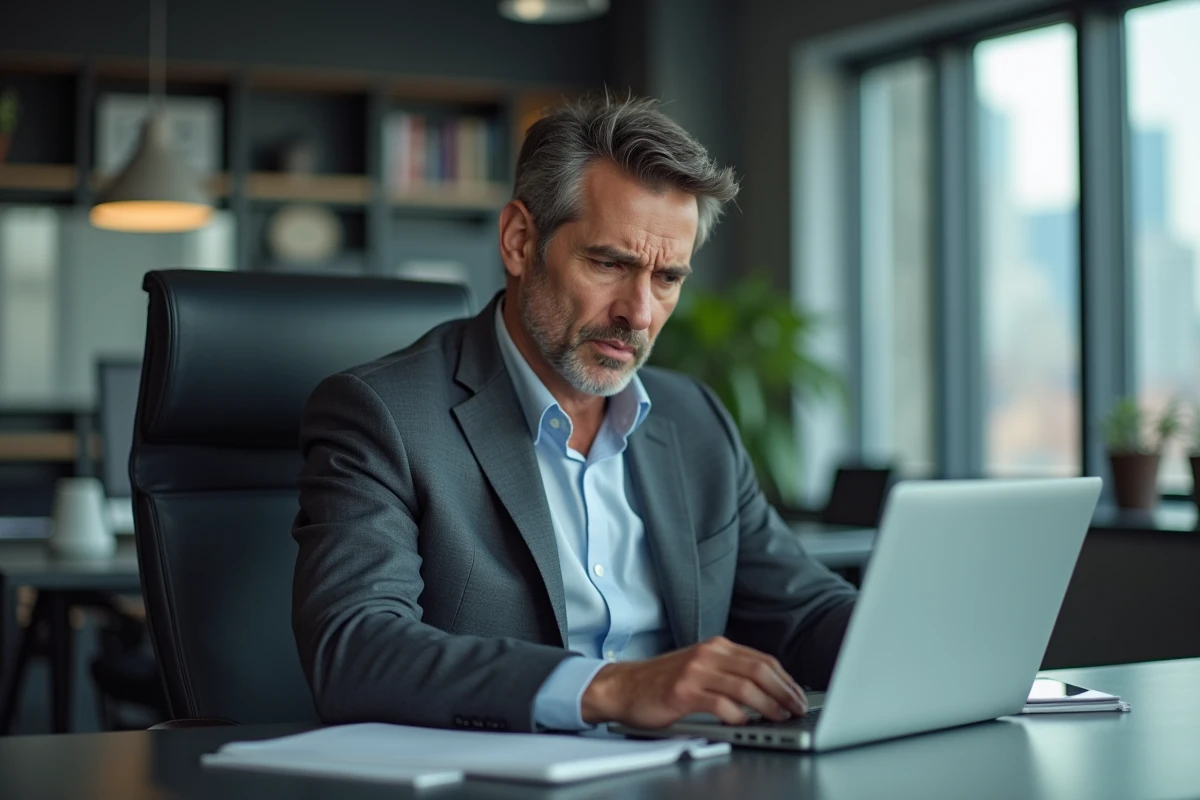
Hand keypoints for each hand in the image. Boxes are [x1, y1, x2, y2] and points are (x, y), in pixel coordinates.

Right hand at [580, 636, 807, 727]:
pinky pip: (720, 704)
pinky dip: (738, 715)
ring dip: (768, 705)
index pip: (762, 660)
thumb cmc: (663, 682)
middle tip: (798, 709)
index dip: (785, 680)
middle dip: (784, 692)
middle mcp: (708, 654)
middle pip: (759, 670)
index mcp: (716, 647)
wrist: (624, 686)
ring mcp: (695, 672)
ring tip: (780, 718)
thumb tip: (768, 690)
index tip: (799, 696)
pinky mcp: (683, 692)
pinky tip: (746, 723)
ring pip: (745, 687)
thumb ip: (729, 672)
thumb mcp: (700, 668)